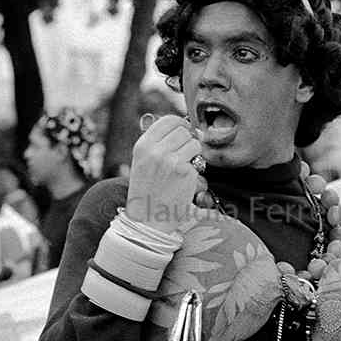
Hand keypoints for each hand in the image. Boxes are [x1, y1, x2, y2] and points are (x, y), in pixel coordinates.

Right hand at [126, 115, 203, 234]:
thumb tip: (181, 125)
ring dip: (193, 154)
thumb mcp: (142, 162)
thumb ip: (157, 142)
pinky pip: (198, 162)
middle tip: (183, 153)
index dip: (179, 125)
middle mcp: (156, 151)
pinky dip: (195, 170)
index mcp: (143, 145)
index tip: (182, 134)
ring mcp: (172, 161)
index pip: (168, 120)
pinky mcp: (186, 172)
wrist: (148, 219)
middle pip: (183, 130)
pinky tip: (183, 181)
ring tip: (183, 167)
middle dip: (187, 140)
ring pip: (194, 143)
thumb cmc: (146, 191)